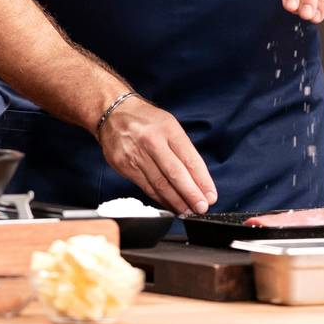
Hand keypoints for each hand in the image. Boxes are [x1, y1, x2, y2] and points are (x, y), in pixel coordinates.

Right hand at [97, 95, 216, 214]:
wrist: (112, 112)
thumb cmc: (145, 119)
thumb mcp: (169, 124)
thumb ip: (183, 149)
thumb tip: (198, 179)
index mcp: (168, 128)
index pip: (189, 158)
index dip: (202, 180)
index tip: (210, 195)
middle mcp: (151, 141)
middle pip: (175, 173)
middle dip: (191, 194)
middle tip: (202, 207)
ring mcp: (136, 154)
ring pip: (160, 184)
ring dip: (176, 201)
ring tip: (187, 210)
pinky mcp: (124, 166)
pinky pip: (146, 187)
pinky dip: (160, 199)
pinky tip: (170, 205)